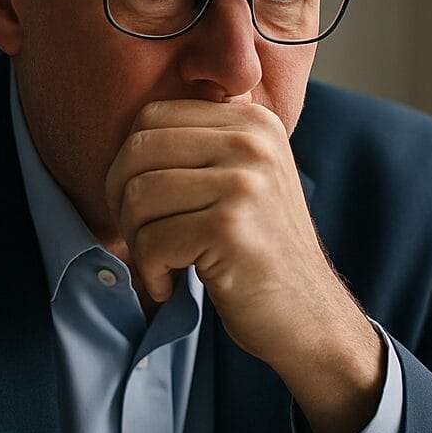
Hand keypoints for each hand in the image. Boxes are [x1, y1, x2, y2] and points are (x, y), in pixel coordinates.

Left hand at [105, 99, 383, 432]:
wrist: (309, 317)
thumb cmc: (259, 252)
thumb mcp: (245, 179)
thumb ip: (204, 142)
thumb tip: (132, 125)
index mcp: (252, 121)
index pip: (150, 115)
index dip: (127, 163)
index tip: (143, 206)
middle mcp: (252, 142)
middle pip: (138, 151)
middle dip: (122, 202)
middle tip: (143, 239)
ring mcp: (244, 184)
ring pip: (139, 195)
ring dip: (136, 240)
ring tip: (160, 264)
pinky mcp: (230, 228)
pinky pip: (152, 240)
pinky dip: (150, 271)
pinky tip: (170, 284)